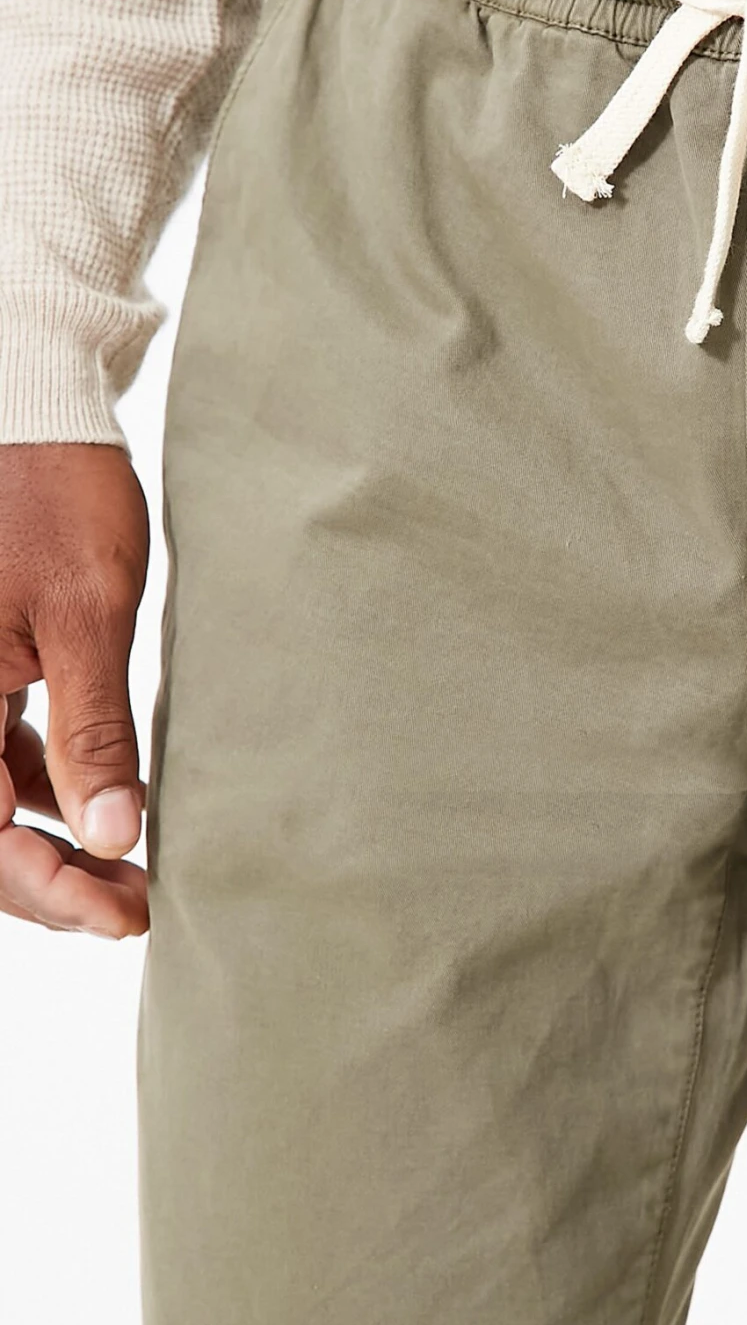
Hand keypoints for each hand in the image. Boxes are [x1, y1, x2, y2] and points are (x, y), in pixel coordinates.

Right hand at [0, 444, 149, 937]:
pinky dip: (46, 795)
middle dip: (48, 883)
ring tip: (132, 873)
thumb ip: (93, 730)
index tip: (123, 915)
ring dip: (49, 846)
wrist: (33, 409)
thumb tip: (116, 834)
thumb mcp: (89, 612)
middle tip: (134, 910)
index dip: (45, 889)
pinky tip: (109, 808)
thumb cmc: (58, 492)